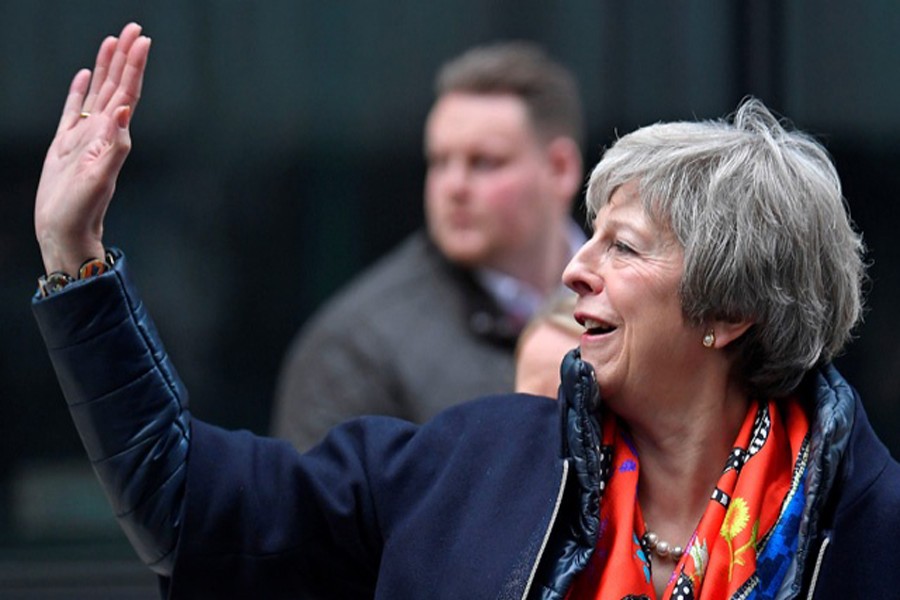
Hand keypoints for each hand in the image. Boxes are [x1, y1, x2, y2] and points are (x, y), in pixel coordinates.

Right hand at [35, 22, 150, 275]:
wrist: (65, 232)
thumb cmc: (81, 211)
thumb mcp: (99, 178)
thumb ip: (113, 146)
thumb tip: (122, 112)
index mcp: (112, 137)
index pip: (127, 93)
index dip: (134, 66)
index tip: (143, 40)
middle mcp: (103, 133)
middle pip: (116, 86)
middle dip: (125, 57)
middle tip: (133, 27)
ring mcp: (85, 137)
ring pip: (97, 92)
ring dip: (105, 67)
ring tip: (112, 41)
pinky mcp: (67, 145)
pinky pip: (74, 110)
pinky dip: (79, 90)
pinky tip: (82, 76)